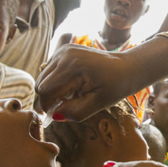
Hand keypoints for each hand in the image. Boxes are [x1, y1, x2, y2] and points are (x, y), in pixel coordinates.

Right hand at [36, 45, 152, 120]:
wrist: (126, 68)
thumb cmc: (115, 86)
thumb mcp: (98, 104)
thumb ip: (75, 112)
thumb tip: (54, 116)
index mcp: (73, 66)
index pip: (46, 90)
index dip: (49, 107)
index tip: (60, 115)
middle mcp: (64, 54)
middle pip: (40, 83)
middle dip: (50, 99)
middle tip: (67, 106)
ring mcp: (64, 50)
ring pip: (43, 77)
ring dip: (52, 90)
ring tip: (72, 96)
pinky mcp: (64, 50)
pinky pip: (50, 70)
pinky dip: (55, 81)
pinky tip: (72, 86)